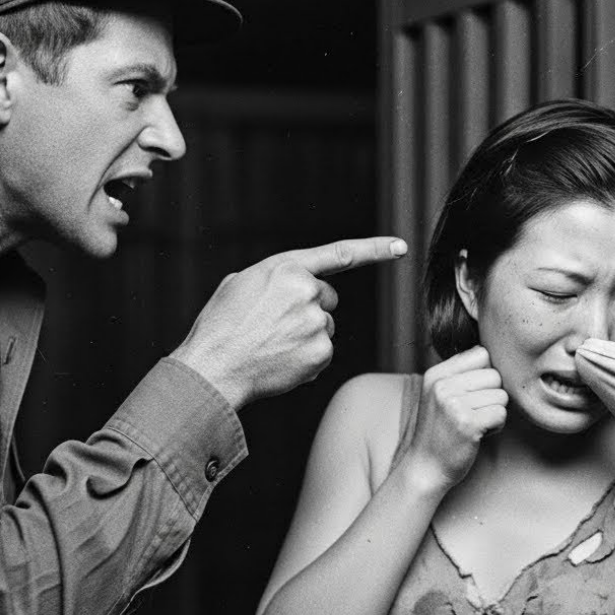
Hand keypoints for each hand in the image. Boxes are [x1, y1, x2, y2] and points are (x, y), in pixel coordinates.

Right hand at [172, 236, 406, 408]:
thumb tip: (289, 286)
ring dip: (305, 335)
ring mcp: (316, 321)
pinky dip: (306, 359)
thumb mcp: (240, 283)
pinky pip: (323, 353)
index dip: (375, 249)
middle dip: (309, 309)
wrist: (212, 369)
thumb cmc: (220, 326)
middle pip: (327, 298)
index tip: (402, 246)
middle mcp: (307, 290)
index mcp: (287, 267)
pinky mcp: (320, 352)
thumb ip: (274, 277)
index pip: (340, 253)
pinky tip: (280, 361)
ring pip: (324, 327)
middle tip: (274, 325)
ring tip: (271, 344)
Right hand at [404, 345, 507, 494]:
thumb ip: (459, 373)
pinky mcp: (468, 424)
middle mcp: (443, 386)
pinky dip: (496, 426)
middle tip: (473, 413)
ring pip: (501, 395)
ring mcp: (454, 405)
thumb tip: (490, 355)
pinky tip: (479, 434)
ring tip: (475, 424)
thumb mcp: (438, 394)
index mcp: (436, 374)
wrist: (424, 469)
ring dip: (494, 412)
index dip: (484, 374)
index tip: (473, 393)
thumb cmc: (438, 431)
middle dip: (491, 395)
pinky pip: (501, 413)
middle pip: (494, 375)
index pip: (480, 354)